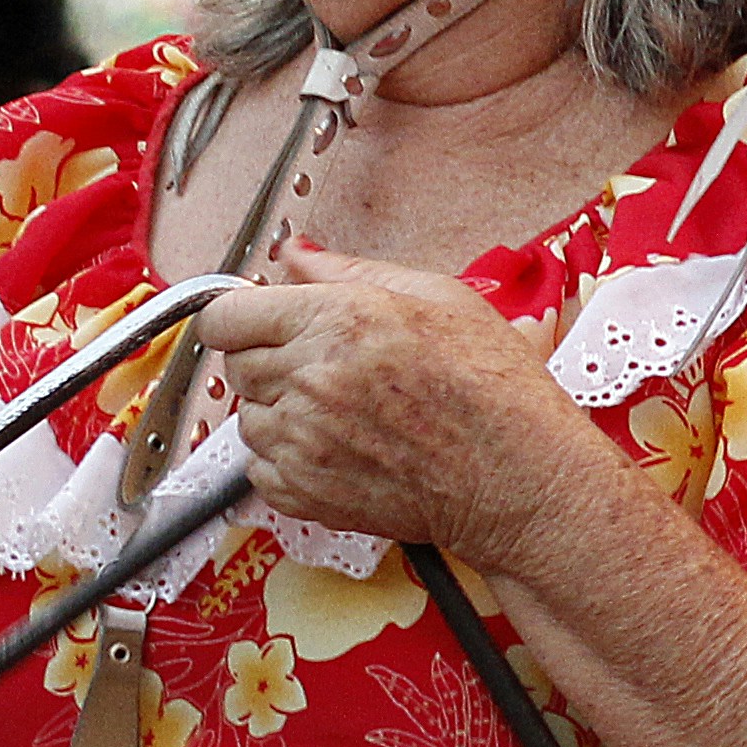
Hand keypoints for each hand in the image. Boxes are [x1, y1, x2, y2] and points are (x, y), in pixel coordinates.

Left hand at [195, 247, 599, 569]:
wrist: (518, 477)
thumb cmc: (496, 393)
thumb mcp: (440, 299)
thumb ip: (352, 272)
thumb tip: (298, 257)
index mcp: (338, 320)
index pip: (227, 315)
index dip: (240, 316)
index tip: (255, 323)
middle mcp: (312, 378)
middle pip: (236, 364)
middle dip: (270, 361)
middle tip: (323, 368)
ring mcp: (303, 438)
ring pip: (247, 417)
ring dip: (280, 412)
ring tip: (341, 412)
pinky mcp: (304, 490)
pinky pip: (259, 466)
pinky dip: (288, 459)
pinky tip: (338, 447)